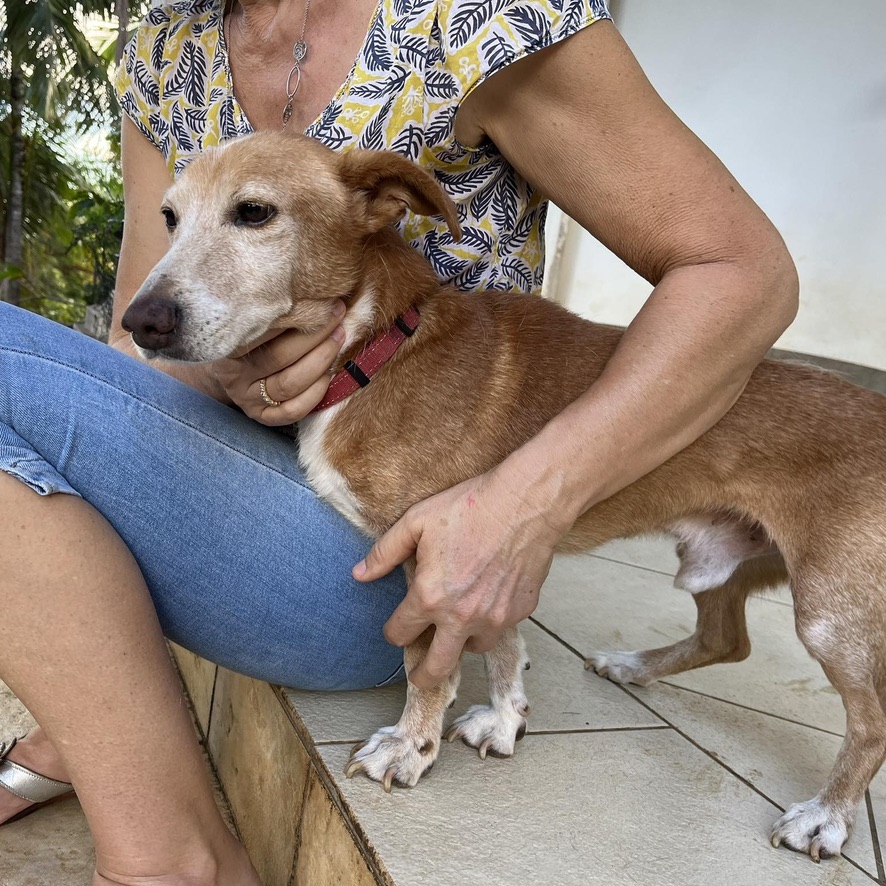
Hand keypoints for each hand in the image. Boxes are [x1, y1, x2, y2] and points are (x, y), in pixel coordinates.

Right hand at [213, 300, 345, 424]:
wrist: (228, 368)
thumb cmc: (246, 335)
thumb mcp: (249, 319)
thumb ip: (271, 310)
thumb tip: (311, 292)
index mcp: (226, 346)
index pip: (262, 330)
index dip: (296, 314)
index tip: (320, 298)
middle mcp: (233, 375)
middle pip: (279, 356)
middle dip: (315, 334)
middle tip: (337, 312)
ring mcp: (247, 399)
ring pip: (289, 383)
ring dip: (321, 360)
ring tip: (339, 337)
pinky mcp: (262, 417)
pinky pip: (293, 411)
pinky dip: (315, 393)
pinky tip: (328, 374)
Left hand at [353, 467, 568, 687]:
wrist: (525, 503)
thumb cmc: (470, 507)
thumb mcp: (416, 521)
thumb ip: (384, 552)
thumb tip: (359, 574)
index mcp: (430, 597)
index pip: (401, 633)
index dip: (393, 631)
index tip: (396, 628)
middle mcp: (462, 617)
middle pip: (437, 668)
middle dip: (424, 676)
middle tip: (420, 677)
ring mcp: (495, 618)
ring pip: (473, 649)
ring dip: (462, 642)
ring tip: (458, 627)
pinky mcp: (521, 611)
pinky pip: (501, 627)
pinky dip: (491, 620)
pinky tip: (489, 598)